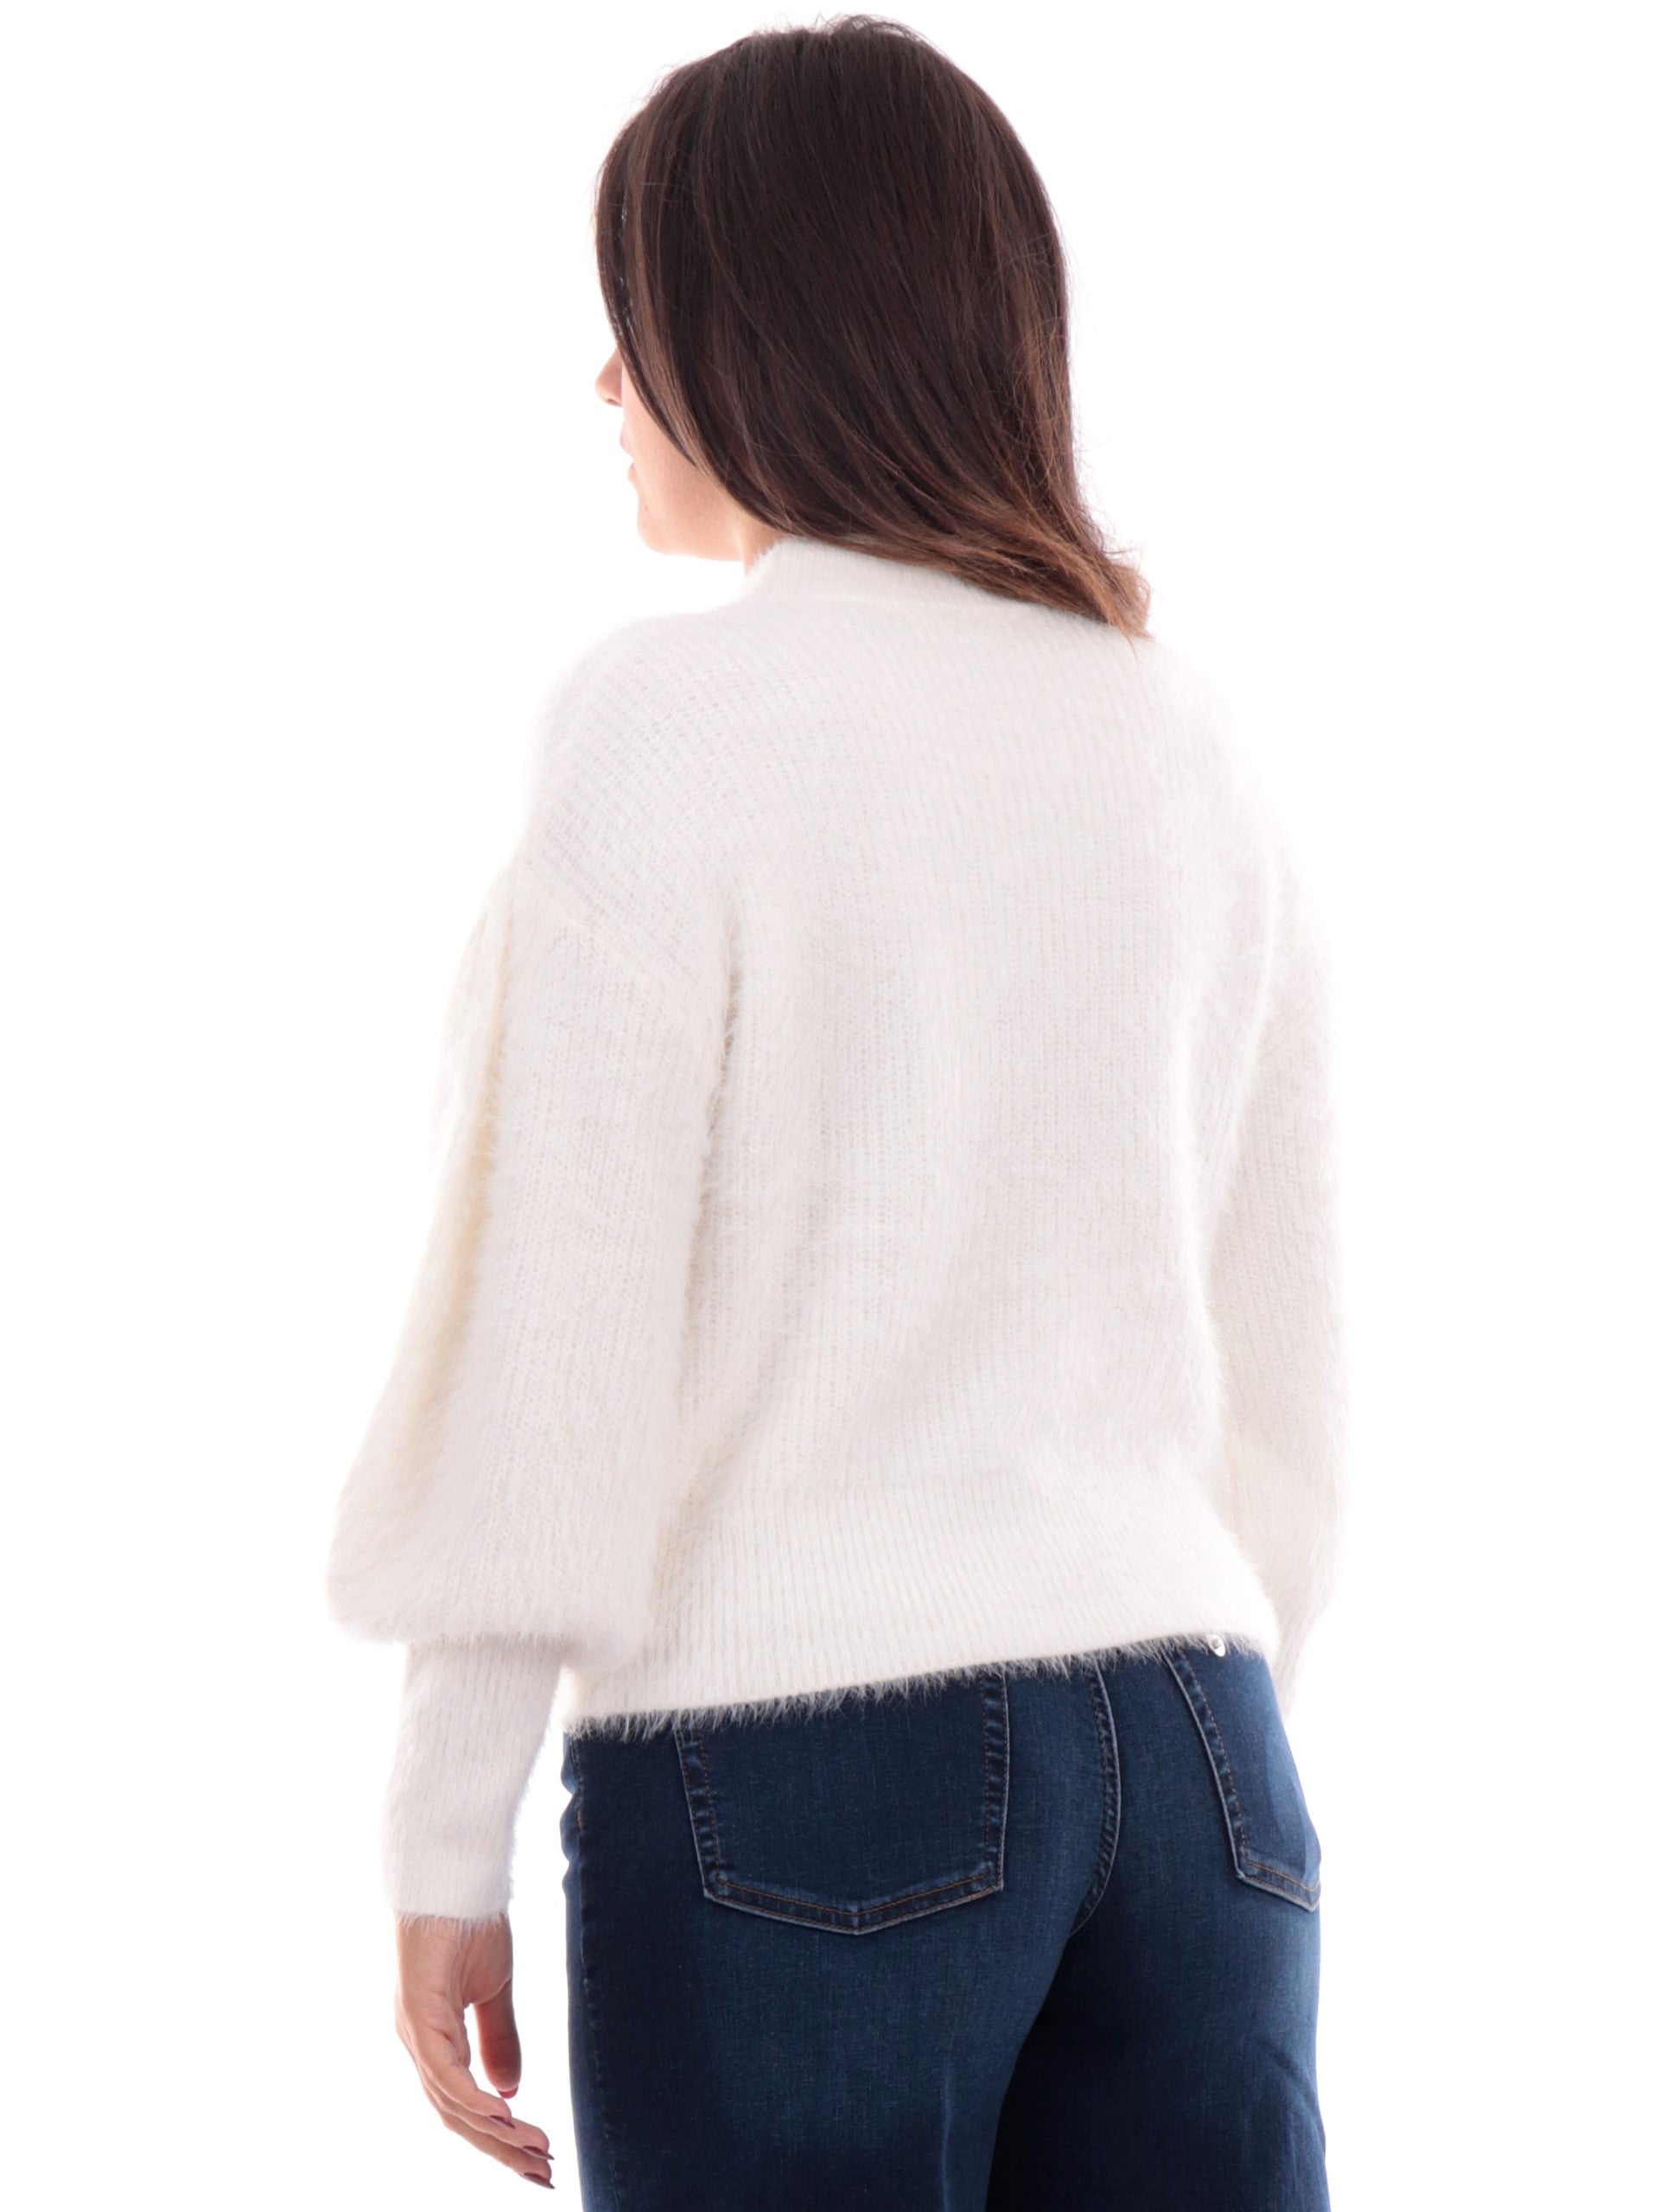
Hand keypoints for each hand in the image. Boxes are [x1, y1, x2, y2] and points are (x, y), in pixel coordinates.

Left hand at [393, 1910, 553, 2187]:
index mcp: (436, 2039)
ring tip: (534, 2151)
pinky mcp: (417, 2012)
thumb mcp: (494, 1990)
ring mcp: (415, 2031)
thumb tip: (509, 2092)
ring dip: (494, 2133)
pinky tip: (501, 2116)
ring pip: (451, 2103)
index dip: (499, 2137)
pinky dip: (472, 2099)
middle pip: (456, 2116)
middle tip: (542, 2175)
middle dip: (500, 2150)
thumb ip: (498, 2040)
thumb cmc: (469, 1923)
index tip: (538, 2159)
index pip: (464, 2105)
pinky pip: (444, 2071)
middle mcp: (419, 2043)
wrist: (452, 1873)